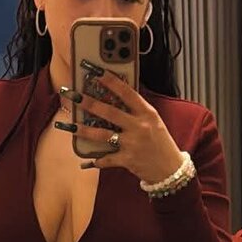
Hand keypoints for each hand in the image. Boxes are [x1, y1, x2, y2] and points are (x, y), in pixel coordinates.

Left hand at [59, 71, 183, 183]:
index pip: (126, 92)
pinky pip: (107, 159)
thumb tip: (117, 97)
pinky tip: (87, 160)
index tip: (95, 72)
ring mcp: (132, 144)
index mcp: (147, 113)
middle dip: (89, 103)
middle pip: (109, 112)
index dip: (110, 81)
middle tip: (74, 96)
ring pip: (103, 135)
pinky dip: (97, 160)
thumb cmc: (161, 143)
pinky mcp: (127, 160)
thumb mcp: (154, 121)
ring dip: (84, 130)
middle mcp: (138, 126)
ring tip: (70, 125)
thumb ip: (137, 110)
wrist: (170, 169)